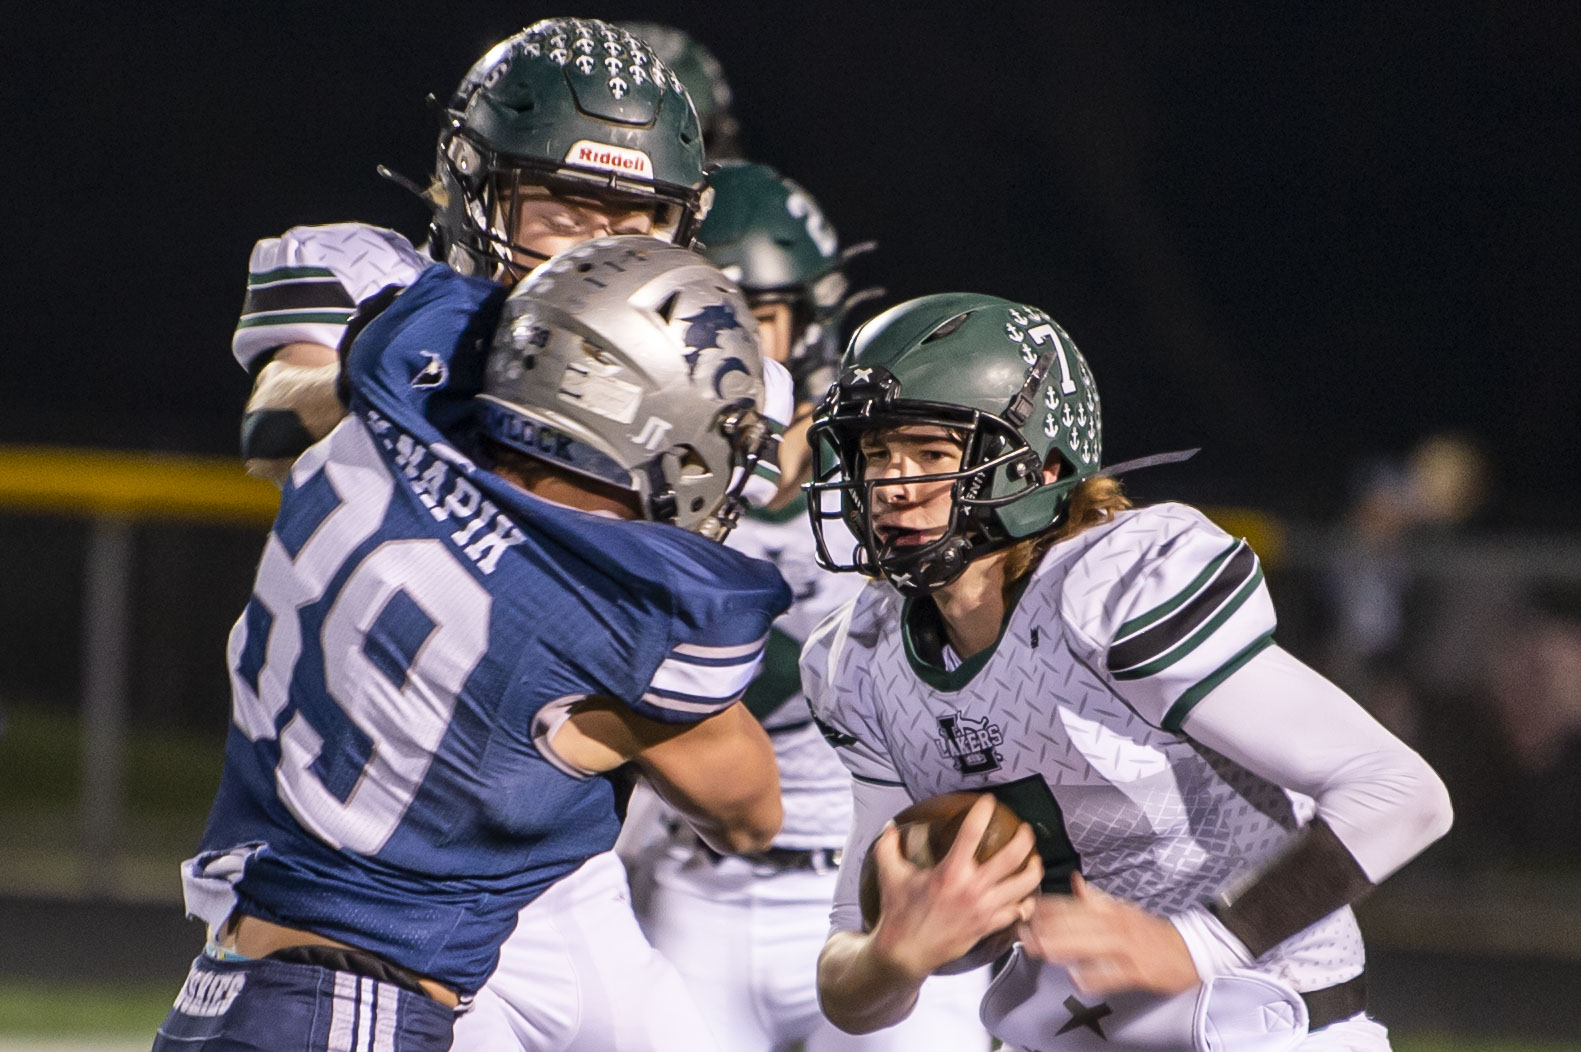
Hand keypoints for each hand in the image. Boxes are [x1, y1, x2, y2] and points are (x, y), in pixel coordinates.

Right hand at [869, 794, 1042, 979]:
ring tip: (1034, 860)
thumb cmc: (899, 913)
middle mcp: (972, 889)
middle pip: (1012, 857)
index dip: (983, 811)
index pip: (972, 833)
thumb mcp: (890, 874)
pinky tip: (1025, 895)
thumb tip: (890, 827)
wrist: (906, 952)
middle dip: (1024, 838)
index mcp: (950, 872)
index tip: (989, 801)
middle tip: (1024, 830)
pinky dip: (1026, 902)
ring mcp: (984, 909)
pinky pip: (1018, 912)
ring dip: (1033, 869)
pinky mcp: (988, 926)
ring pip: (1023, 885)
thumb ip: (888, 847)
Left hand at [1014, 872, 1199, 996]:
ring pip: (1092, 946)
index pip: (1075, 905)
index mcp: (1112, 910)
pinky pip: (1113, 975)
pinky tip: (1078, 979)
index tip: (1027, 910)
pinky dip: (1096, 977)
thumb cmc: (1151, 932)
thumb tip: (1075, 881)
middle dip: (1049, 929)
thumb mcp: (1124, 910)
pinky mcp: (1139, 971)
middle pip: (1078, 924)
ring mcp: (1128, 948)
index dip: (1049, 908)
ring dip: (1066, 948)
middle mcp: (1118, 925)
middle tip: (1024, 933)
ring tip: (1042, 949)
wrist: (1189, 950)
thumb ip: (1096, 899)